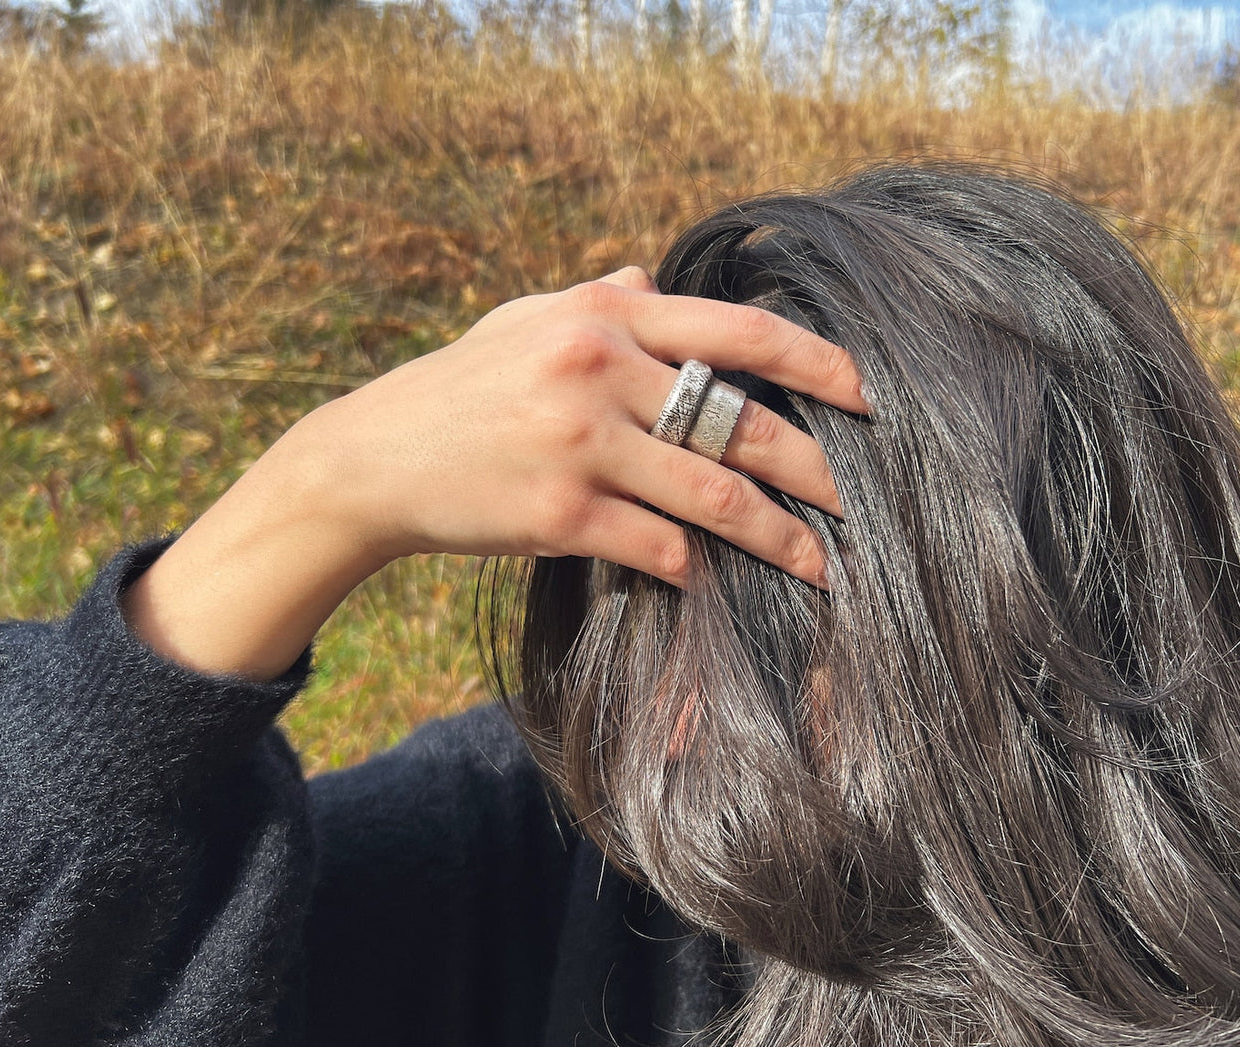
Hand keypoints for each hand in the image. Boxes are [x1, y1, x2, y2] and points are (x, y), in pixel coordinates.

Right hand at [122, 267, 866, 679]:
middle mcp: (600, 370)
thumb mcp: (524, 320)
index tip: (865, 395)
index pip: (738, 332)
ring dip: (778, 537)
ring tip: (819, 564)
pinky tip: (713, 580)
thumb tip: (653, 273)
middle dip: (814, 467)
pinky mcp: (558, 514)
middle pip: (741, 423)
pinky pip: (656, 545)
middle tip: (857, 500)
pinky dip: (694, 567)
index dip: (815, 363)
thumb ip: (599, 298)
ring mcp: (580, 443)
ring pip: (714, 495)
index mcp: (605, 315)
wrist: (374, 457)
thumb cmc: (462, 386)